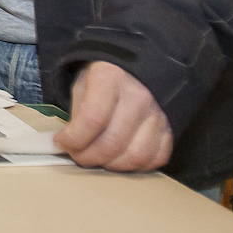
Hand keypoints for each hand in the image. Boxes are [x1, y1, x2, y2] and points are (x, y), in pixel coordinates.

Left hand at [54, 61, 172, 171]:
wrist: (137, 66)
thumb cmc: (107, 76)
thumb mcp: (84, 82)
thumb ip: (77, 113)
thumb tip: (68, 143)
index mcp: (111, 78)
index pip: (92, 118)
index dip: (73, 138)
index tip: (62, 142)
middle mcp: (139, 95)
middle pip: (113, 142)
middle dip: (88, 157)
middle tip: (77, 155)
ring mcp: (158, 113)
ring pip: (136, 155)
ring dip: (111, 165)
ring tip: (98, 158)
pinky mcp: (170, 127)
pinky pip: (156, 157)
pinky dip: (136, 165)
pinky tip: (121, 157)